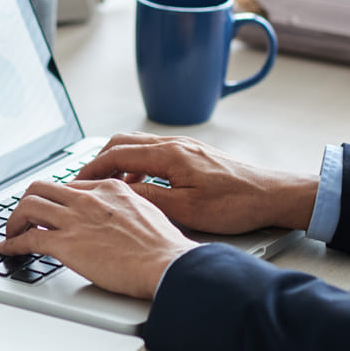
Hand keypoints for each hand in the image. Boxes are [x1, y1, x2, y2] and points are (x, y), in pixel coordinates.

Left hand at [0, 179, 198, 298]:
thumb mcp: (145, 212)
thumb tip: (114, 217)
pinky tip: (8, 249)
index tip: (48, 209)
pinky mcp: (65, 244)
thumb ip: (124, 208)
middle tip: (23, 217)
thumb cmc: (163, 247)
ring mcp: (74, 220)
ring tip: (11, 233)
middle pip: (40, 189)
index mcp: (108, 188)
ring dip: (14, 221)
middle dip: (27, 203)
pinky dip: (12, 243)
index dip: (54, 199)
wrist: (167, 264)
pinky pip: (27, 238)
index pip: (68, 186)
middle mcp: (87, 199)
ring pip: (27, 207)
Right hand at [75, 133, 318, 233]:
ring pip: (137, 145)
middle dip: (99, 160)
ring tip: (108, 185)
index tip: (75, 182)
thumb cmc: (237, 203)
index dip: (91, 168)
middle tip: (84, 182)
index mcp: (169, 154)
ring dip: (118, 162)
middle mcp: (174, 144)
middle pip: (122, 142)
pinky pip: (154, 152)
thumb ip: (149, 197)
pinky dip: (137, 165)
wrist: (274, 195)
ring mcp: (185, 146)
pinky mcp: (193, 154)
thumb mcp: (186, 208)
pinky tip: (140, 185)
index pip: (116, 154)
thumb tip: (119, 192)